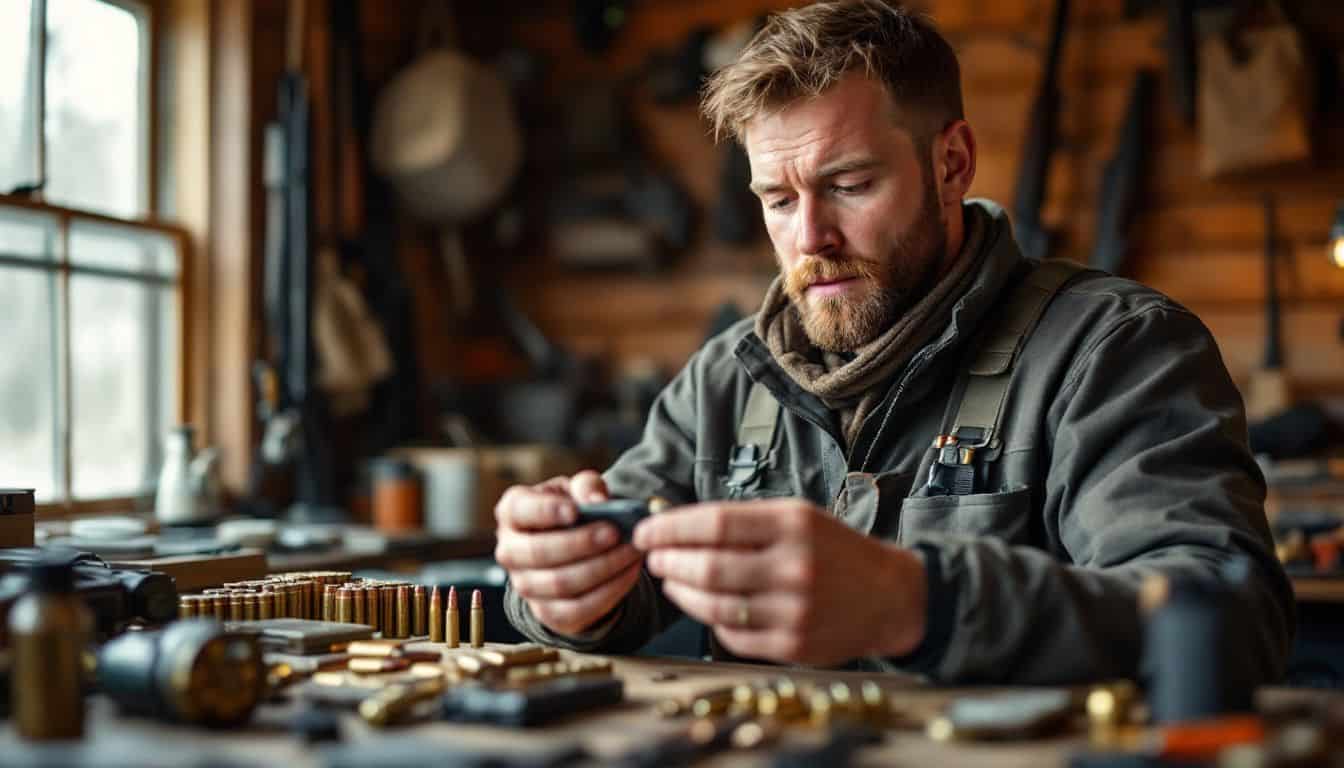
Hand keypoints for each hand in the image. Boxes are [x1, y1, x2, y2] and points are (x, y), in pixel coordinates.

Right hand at [494, 470, 642, 635]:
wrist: (575, 549)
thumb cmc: (573, 510)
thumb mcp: (578, 490)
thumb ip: (587, 487)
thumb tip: (598, 501)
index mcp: (512, 512)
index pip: (518, 510)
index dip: (545, 511)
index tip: (575, 511)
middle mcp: (510, 551)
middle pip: (538, 552)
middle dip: (581, 543)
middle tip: (615, 532)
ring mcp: (525, 586)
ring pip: (560, 583)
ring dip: (602, 567)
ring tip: (631, 550)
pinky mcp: (548, 613)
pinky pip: (578, 608)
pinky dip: (609, 591)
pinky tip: (629, 572)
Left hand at [633, 498, 925, 665]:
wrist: (889, 596)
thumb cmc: (833, 550)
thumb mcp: (798, 517)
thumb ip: (743, 520)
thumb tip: (676, 525)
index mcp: (793, 525)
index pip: (715, 523)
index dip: (670, 528)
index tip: (645, 532)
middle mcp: (794, 567)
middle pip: (709, 567)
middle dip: (669, 562)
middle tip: (653, 559)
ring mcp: (794, 610)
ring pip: (714, 605)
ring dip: (682, 592)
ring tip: (671, 581)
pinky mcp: (793, 646)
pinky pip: (733, 634)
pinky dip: (710, 619)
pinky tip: (705, 605)